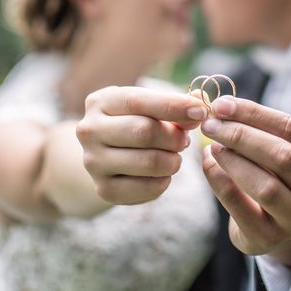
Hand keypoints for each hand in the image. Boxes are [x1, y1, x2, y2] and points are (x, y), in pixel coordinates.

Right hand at [76, 86, 206, 204]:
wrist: (105, 155)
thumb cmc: (134, 122)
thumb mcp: (149, 107)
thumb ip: (176, 104)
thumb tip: (200, 103)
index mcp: (101, 102)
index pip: (140, 101)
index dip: (174, 106)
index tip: (201, 112)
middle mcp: (90, 130)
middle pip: (144, 132)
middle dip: (174, 137)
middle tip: (183, 141)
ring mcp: (93, 161)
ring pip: (149, 162)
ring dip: (173, 161)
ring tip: (174, 157)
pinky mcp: (103, 189)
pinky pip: (147, 188)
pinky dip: (164, 182)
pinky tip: (163, 174)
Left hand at [200, 96, 290, 265]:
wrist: (270, 223)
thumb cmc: (274, 174)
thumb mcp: (278, 148)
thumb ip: (258, 126)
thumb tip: (223, 106)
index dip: (254, 114)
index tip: (222, 105)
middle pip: (283, 156)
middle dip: (241, 135)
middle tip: (211, 124)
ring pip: (266, 186)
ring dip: (233, 160)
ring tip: (213, 144)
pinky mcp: (270, 239)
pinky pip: (241, 208)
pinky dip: (220, 182)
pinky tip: (208, 163)